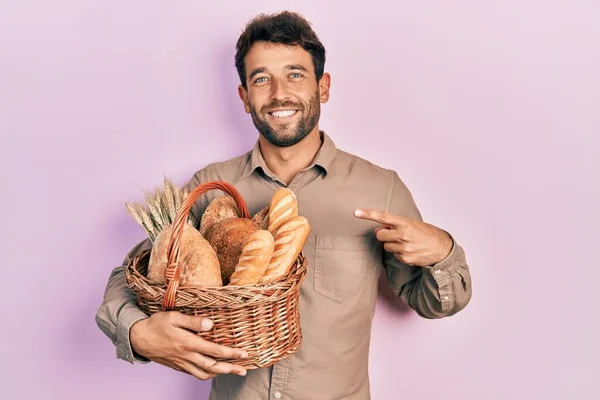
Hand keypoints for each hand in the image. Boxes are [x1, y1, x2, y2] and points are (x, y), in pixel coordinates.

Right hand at [130, 311, 247, 379]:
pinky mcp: (178, 366)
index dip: (231, 353)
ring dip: (220, 374)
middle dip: (230, 369)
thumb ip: (193, 321)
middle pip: (213, 366)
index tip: (244, 353)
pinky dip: (207, 374)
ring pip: (204, 373)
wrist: (138, 338)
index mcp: (188, 343)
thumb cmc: (156, 324)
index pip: (215, 351)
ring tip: (232, 371)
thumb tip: (211, 324)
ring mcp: (182, 363)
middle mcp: (186, 356)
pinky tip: (213, 370)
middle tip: (244, 370)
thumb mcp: (174, 317)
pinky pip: (195, 374)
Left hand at [354, 209, 451, 266]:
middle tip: (393, 233)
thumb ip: (396, 224)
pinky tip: (409, 250)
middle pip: (379, 234)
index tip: (356, 212)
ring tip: (406, 242)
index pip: (382, 216)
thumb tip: (380, 228)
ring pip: (386, 246)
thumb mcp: (413, 223)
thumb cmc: (426, 233)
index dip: (368, 214)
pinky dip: (398, 252)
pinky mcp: (404, 258)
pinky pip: (393, 254)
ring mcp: (403, 247)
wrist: (442, 248)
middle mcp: (402, 234)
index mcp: (404, 222)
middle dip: (383, 234)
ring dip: (392, 244)